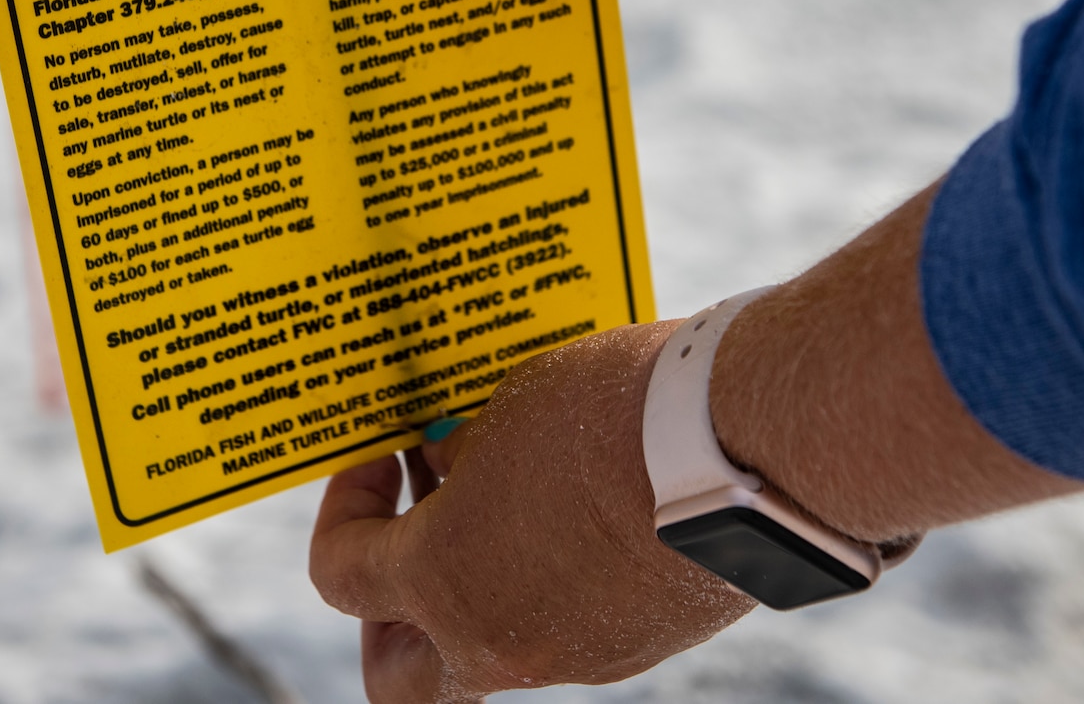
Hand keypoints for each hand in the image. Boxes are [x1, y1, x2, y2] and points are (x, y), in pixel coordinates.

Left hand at [308, 323, 752, 702]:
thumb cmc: (613, 410)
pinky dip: (552, 575)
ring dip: (480, 579)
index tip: (383, 456)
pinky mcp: (638, 644)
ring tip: (509, 488)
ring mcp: (574, 655)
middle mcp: (497, 640)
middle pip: (399, 675)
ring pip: (492, 643)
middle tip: (408, 534)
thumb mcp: (508, 409)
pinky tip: (578, 501)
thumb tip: (450, 468)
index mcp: (441, 580)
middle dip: (386, 613)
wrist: (743, 446)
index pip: (341, 574)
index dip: (344, 508)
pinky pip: (567, 624)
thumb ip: (461, 458)